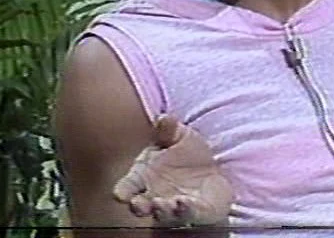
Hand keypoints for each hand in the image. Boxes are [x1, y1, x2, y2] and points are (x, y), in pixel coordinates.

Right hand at [113, 115, 232, 226]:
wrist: (212, 172)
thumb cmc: (187, 155)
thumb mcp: (179, 136)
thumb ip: (169, 129)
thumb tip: (163, 118)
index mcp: (143, 178)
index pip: (127, 187)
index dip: (123, 191)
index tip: (120, 194)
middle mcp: (154, 196)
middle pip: (140, 206)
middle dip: (139, 206)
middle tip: (140, 204)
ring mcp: (173, 207)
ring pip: (164, 214)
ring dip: (163, 211)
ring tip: (168, 203)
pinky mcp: (194, 213)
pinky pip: (190, 214)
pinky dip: (186, 211)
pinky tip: (185, 203)